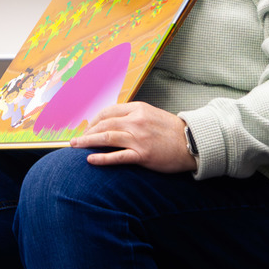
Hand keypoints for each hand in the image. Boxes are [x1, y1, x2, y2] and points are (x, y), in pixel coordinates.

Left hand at [69, 102, 196, 172]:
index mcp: (138, 109)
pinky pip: (117, 156)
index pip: (108, 111)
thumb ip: (133, 115)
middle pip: (103, 124)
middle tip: (75, 140)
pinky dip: (102, 158)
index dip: (93, 120)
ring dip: (87, 142)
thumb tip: (113, 120)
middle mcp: (136, 121)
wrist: (194, 143)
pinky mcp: (143, 155)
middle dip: (86, 132)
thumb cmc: (172, 131)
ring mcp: (139, 138)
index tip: (87, 128)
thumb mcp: (152, 114)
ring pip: (106, 138)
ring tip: (75, 146)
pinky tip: (90, 159)